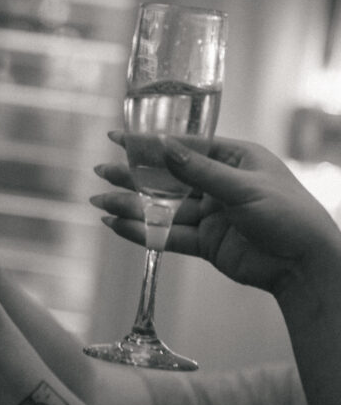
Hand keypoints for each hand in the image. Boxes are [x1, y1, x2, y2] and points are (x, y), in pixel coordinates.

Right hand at [92, 133, 340, 294]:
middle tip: (101, 171)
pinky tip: (117, 226)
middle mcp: (221, 184)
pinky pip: (169, 235)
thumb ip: (199, 171)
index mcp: (236, 159)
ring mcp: (212, 214)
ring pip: (164, 209)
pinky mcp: (206, 243)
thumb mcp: (243, 188)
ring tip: (99, 203)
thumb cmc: (289, 216)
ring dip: (131, 206)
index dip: (150, 143)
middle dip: (133, 176)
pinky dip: (143, 232)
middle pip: (169, 178)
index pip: (185, 146)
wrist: (305, 266)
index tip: (118, 138)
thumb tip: (162, 146)